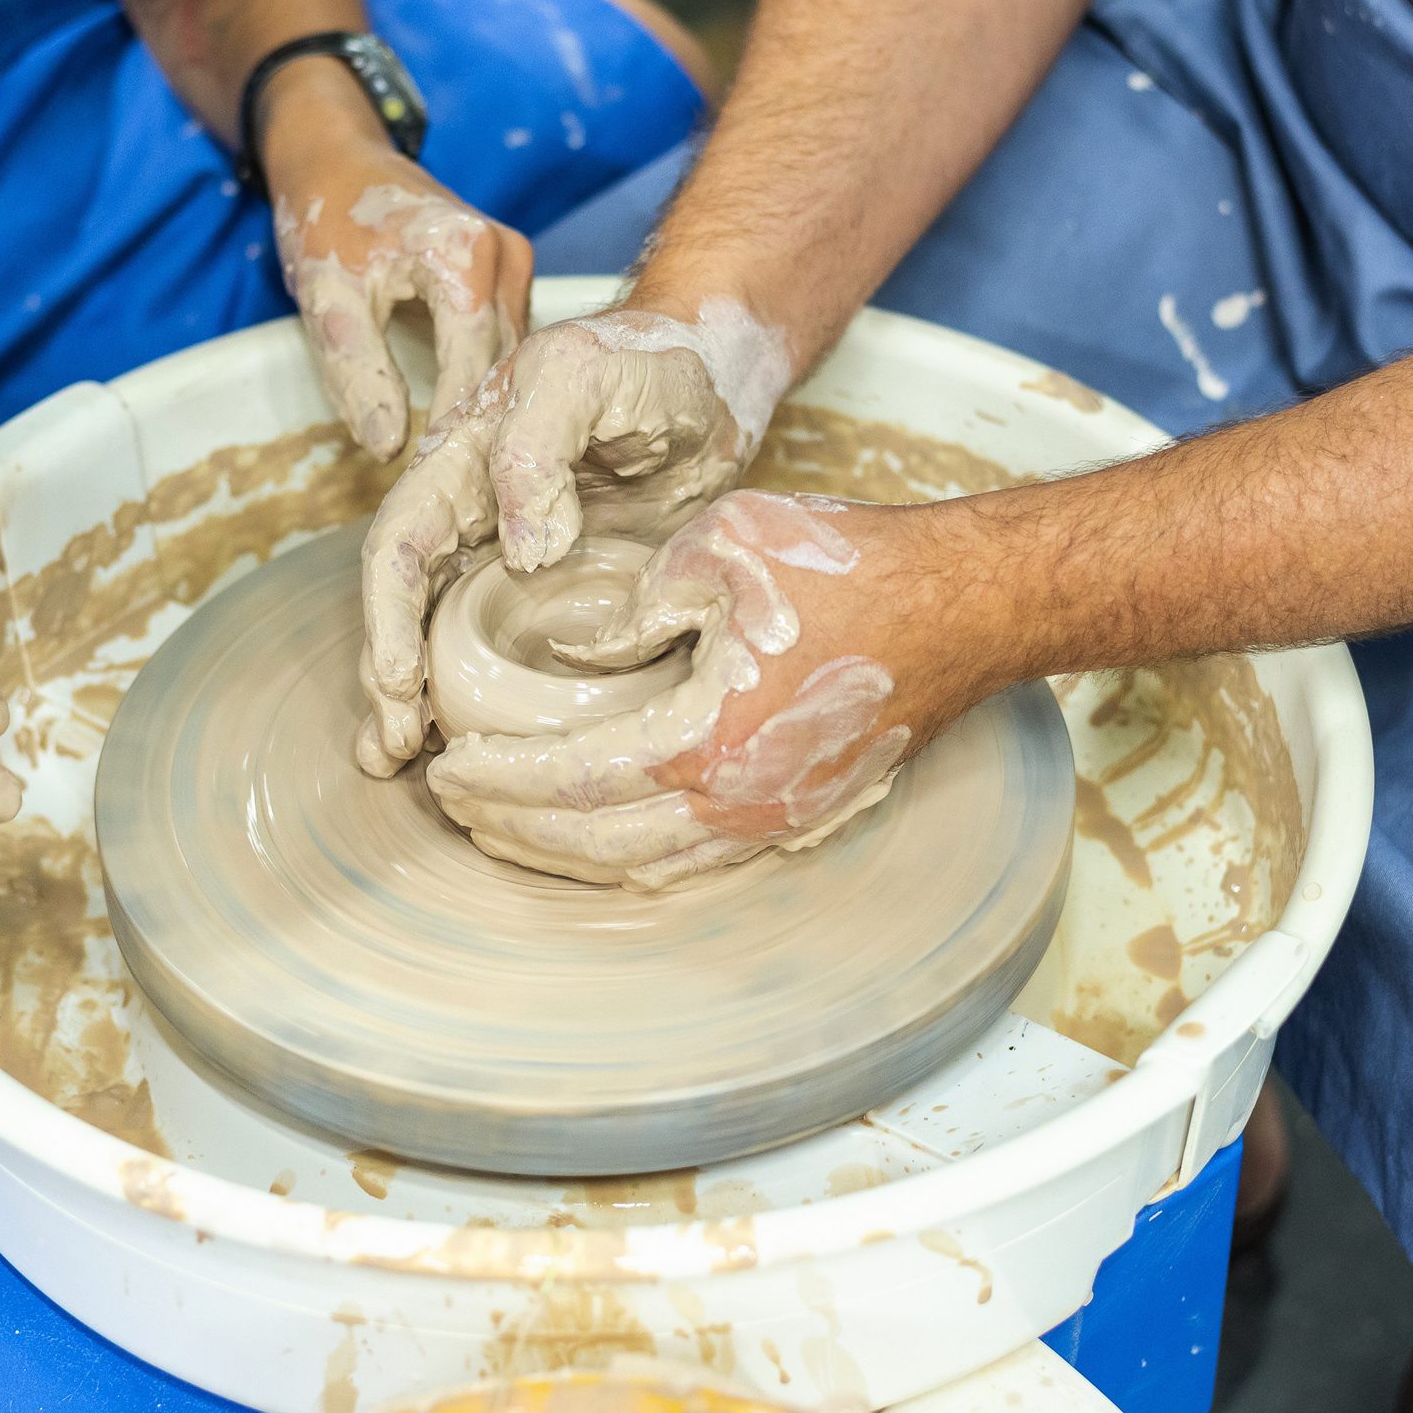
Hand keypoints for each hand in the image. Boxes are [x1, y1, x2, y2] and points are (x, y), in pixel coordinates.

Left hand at [264, 64, 531, 460]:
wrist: (337, 155)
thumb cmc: (325, 214)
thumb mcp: (326, 295)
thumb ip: (356, 370)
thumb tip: (386, 447)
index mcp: (465, 258)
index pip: (472, 368)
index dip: (455, 433)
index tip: (440, 495)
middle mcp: (506, 258)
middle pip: (503, 367)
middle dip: (478, 430)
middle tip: (458, 506)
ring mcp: (515, 265)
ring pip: (510, 360)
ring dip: (489, 413)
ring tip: (467, 481)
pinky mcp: (508, 275)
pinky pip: (504, 343)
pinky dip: (485, 384)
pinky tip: (468, 431)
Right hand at [353, 297, 794, 774]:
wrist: (715, 380)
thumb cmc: (647, 363)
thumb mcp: (586, 377)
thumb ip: (538, 448)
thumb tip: (518, 551)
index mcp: (461, 463)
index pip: (400, 546)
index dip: (388, 616)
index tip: (398, 681)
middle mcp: (473, 516)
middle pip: (406, 606)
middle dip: (386, 679)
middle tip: (393, 749)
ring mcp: (514, 559)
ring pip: (444, 635)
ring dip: (415, 699)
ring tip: (398, 762)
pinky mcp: (561, 593)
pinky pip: (509, 648)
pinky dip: (485, 695)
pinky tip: (476, 741)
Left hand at [425, 490, 993, 886]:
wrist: (968, 607)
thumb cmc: (853, 567)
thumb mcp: (721, 546)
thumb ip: (635, 601)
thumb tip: (581, 647)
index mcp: (705, 741)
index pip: (571, 783)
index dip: (498, 780)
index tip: (444, 762)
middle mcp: (737, 805)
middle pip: (595, 845)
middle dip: (512, 829)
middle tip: (453, 802)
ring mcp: (773, 822)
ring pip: (643, 867)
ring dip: (566, 853)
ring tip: (505, 824)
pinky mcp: (800, 817)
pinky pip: (694, 861)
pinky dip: (629, 856)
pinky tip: (598, 833)